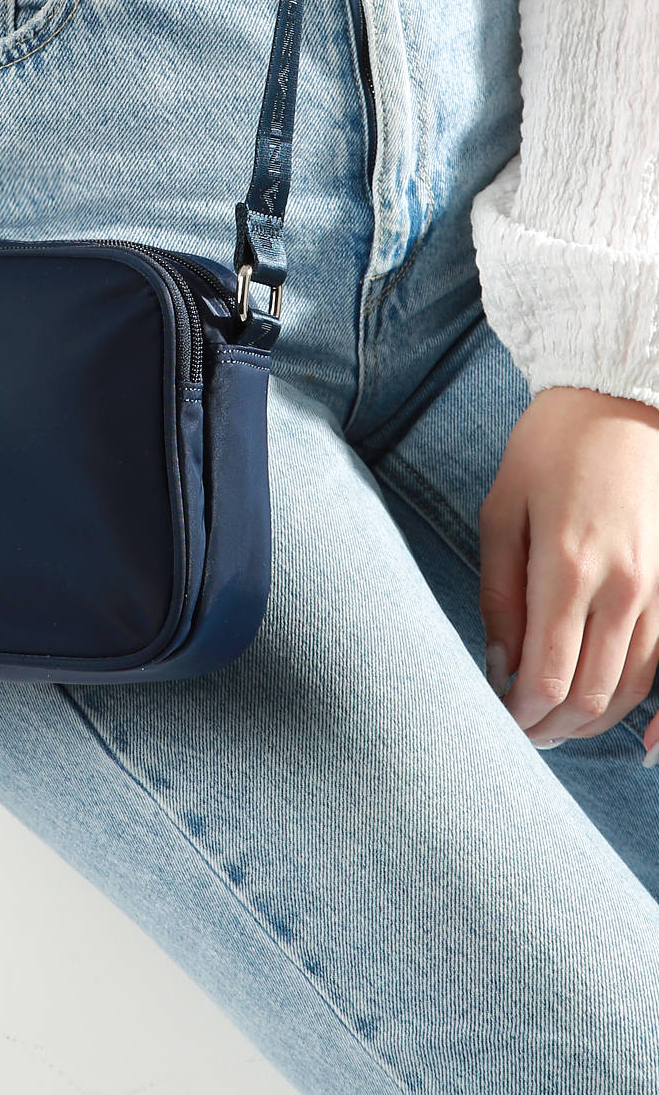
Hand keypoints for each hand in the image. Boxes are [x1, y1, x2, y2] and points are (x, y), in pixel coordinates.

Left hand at [479, 385, 658, 761]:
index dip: (520, 713)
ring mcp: (656, 591)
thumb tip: (497, 664)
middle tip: (517, 734)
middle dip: (550, 727)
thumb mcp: (501, 513)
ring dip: (589, 721)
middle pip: (590, 696)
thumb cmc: (546, 451)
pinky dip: (638, 704)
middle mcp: (621, 589)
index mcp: (568, 567)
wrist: (615, 404)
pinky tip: (614, 723)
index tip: (495, 718)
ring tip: (551, 726)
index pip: (547, 677)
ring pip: (630, 690)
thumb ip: (497, 595)